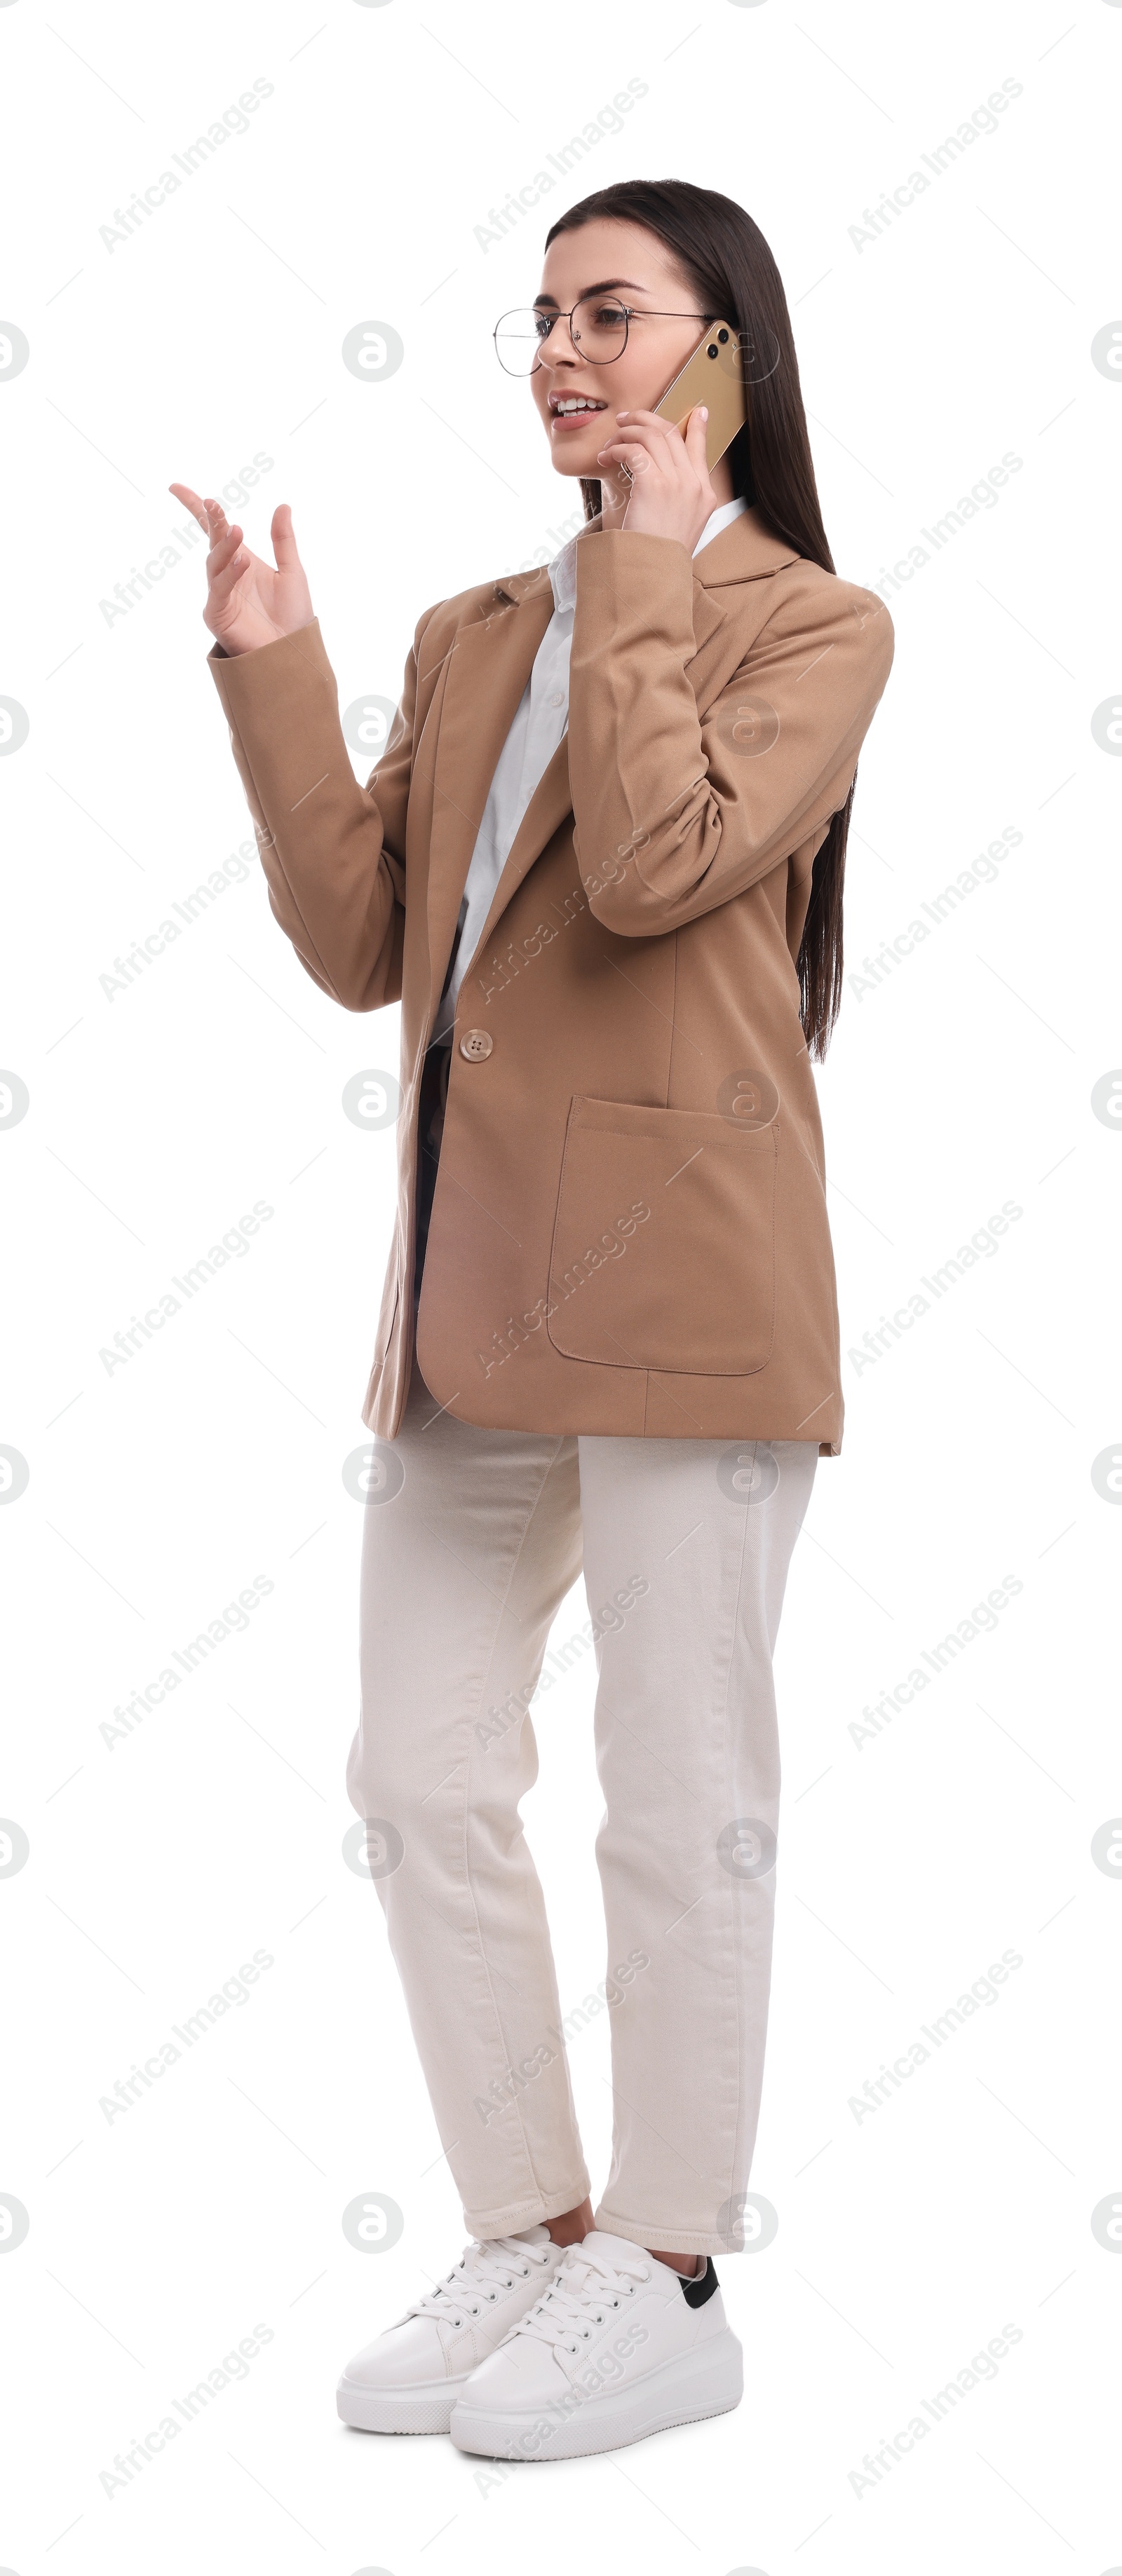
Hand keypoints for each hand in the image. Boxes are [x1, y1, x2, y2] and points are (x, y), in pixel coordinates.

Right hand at [168, 485, 314, 655]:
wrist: (293, 653)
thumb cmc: (292, 617)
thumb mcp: (292, 571)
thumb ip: (284, 540)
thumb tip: (283, 506)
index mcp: (240, 561)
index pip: (213, 530)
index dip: (197, 508)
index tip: (176, 488)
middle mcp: (226, 575)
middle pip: (211, 542)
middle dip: (210, 521)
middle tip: (213, 504)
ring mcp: (219, 594)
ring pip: (214, 563)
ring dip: (224, 546)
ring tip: (237, 531)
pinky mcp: (217, 614)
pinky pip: (219, 589)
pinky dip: (230, 573)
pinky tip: (243, 561)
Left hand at [595, 405, 718, 552]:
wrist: (654, 573)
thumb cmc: (660, 556)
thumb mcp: (681, 529)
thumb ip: (680, 502)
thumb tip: (659, 482)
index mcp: (705, 494)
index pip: (701, 450)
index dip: (698, 428)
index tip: (698, 412)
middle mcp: (694, 484)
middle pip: (672, 434)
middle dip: (646, 420)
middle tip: (626, 420)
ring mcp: (677, 483)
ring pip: (651, 436)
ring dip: (626, 432)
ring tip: (610, 441)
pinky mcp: (654, 484)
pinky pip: (633, 450)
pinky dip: (617, 448)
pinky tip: (606, 457)